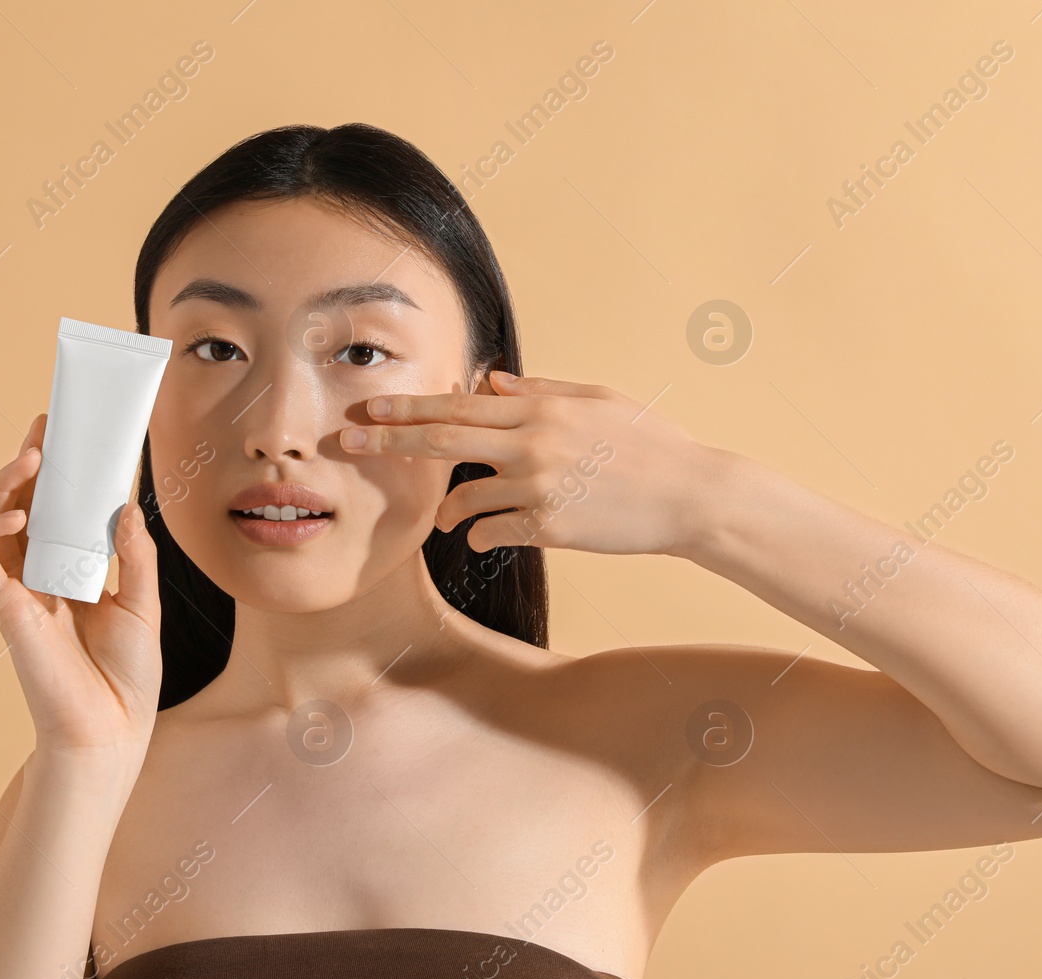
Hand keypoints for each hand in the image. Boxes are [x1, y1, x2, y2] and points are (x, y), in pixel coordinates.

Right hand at [0, 413, 161, 768]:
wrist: (111, 730)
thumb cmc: (126, 677)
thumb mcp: (143, 604)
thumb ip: (134, 555)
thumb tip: (125, 506)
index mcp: (71, 571)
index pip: (57, 510)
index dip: (57, 473)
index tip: (67, 434)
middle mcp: (39, 576)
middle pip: (22, 507)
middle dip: (28, 463)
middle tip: (43, 427)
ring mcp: (18, 591)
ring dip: (5, 486)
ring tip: (29, 458)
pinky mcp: (5, 610)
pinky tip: (16, 510)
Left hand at [340, 370, 715, 555]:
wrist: (691, 495)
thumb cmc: (651, 443)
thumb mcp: (599, 399)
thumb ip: (541, 390)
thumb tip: (490, 379)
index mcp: (542, 408)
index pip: (460, 404)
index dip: (410, 406)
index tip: (372, 407)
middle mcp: (533, 443)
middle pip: (444, 440)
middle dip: (392, 439)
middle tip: (351, 441)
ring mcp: (540, 486)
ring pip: (466, 495)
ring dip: (444, 508)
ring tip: (439, 518)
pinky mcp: (550, 526)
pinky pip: (493, 531)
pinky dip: (479, 534)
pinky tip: (478, 536)